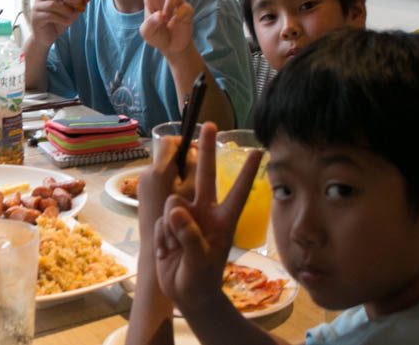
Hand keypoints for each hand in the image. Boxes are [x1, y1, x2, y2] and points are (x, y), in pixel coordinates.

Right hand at [28, 0, 85, 46]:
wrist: (46, 38)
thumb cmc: (57, 22)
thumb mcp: (69, 11)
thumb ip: (75, 3)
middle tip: (80, 1)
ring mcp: (37, 8)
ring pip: (53, 4)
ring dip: (67, 10)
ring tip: (75, 16)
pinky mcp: (36, 18)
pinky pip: (50, 16)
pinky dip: (62, 19)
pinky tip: (69, 22)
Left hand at [138, 135, 198, 226]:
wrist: (155, 252)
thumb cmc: (180, 222)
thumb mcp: (193, 191)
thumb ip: (194, 166)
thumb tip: (192, 149)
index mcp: (159, 171)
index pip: (170, 142)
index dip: (186, 141)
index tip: (199, 151)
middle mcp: (146, 174)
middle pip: (167, 155)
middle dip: (183, 160)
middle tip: (197, 171)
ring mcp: (142, 184)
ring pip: (163, 169)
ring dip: (177, 173)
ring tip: (191, 190)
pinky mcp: (142, 193)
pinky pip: (158, 180)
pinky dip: (170, 184)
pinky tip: (180, 200)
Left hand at [139, 0, 193, 56]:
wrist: (172, 47)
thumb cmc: (157, 36)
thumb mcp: (147, 33)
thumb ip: (150, 24)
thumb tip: (161, 14)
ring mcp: (176, 1)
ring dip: (169, 5)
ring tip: (168, 19)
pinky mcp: (187, 9)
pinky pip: (183, 7)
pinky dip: (178, 17)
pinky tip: (176, 24)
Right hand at [154, 122, 262, 314]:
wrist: (185, 295)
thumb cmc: (202, 279)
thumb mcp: (200, 260)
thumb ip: (189, 234)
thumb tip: (175, 209)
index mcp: (222, 220)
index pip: (238, 191)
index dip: (247, 172)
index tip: (259, 151)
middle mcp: (205, 212)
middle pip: (205, 175)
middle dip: (205, 149)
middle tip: (210, 124)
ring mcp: (185, 218)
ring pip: (173, 201)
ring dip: (171, 226)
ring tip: (176, 248)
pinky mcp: (167, 225)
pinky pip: (159, 220)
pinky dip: (161, 236)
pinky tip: (168, 251)